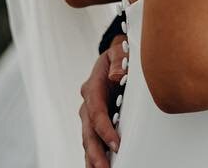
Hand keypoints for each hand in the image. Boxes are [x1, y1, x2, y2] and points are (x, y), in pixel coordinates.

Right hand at [78, 35, 124, 166]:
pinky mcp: (95, 121)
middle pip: (88, 131)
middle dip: (95, 152)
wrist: (114, 57)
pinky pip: (93, 139)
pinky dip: (94, 154)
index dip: (105, 129)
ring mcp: (89, 114)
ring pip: (88, 139)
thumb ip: (118, 60)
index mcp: (93, 87)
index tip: (116, 144)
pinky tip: (98, 167)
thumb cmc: (118, 55)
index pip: (97, 112)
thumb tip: (116, 76)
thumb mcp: (119, 51)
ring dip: (93, 157)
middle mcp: (88, 103)